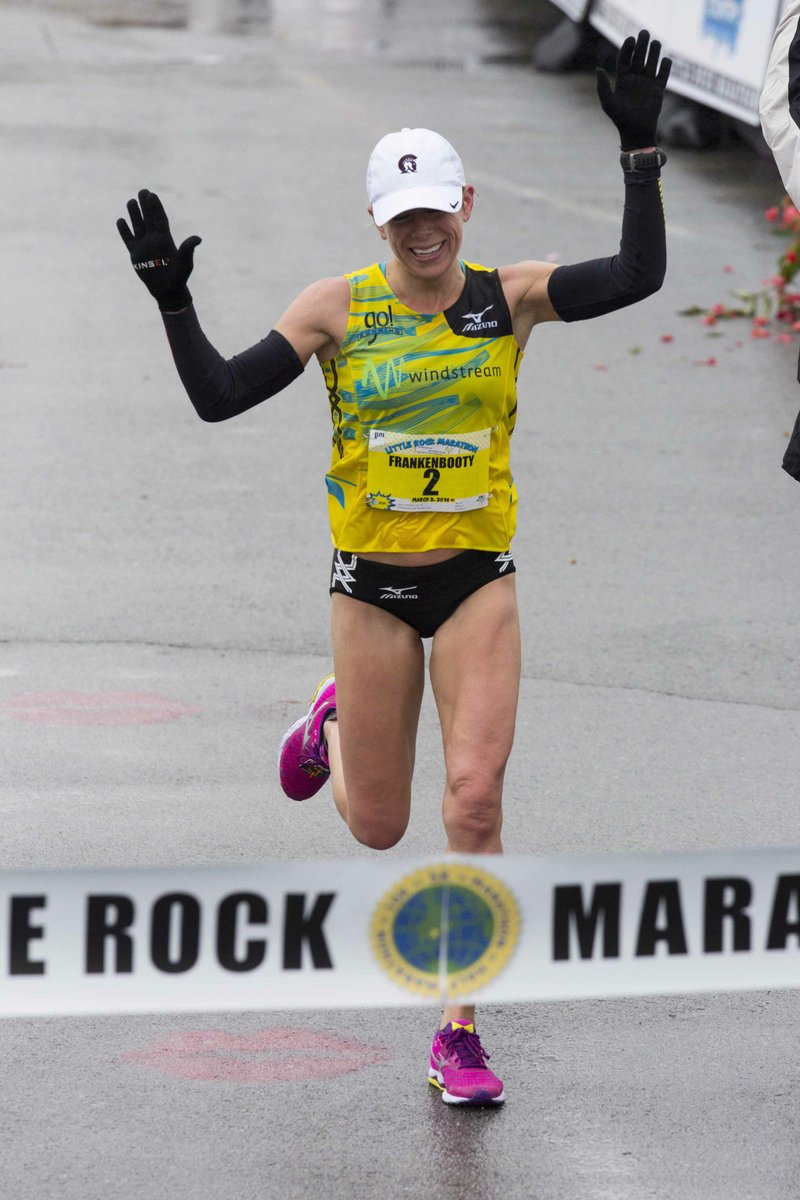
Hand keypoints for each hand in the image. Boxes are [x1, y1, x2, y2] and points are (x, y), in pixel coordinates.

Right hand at [117, 189, 200, 311]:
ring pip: (138, 226)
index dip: (156, 207)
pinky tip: (120, 220)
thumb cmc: (179, 277)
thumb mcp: (185, 263)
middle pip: (148, 219)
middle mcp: (154, 239)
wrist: (167, 291)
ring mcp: (144, 246)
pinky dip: (124, 231)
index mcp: (166, 239)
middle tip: (142, 190)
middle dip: (145, 205)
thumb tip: (198, 238)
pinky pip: (128, 240)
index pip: (160, 219)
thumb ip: (188, 249)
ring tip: (131, 201)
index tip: (152, 195)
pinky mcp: (135, 254)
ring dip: (134, 214)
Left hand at [596, 29, 671, 150]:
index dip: (627, 49)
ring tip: (656, 42)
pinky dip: (665, 67)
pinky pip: (663, 75)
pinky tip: (666, 59)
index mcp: (623, 80)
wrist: (636, 133)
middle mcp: (635, 80)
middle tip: (645, 32)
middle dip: (642, 45)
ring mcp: (647, 84)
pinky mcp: (658, 90)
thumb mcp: (608, 104)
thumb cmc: (620, 120)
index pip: (625, 60)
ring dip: (654, 52)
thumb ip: (603, 87)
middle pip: (639, 57)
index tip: (631, 39)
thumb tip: (598, 69)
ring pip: (651, 63)